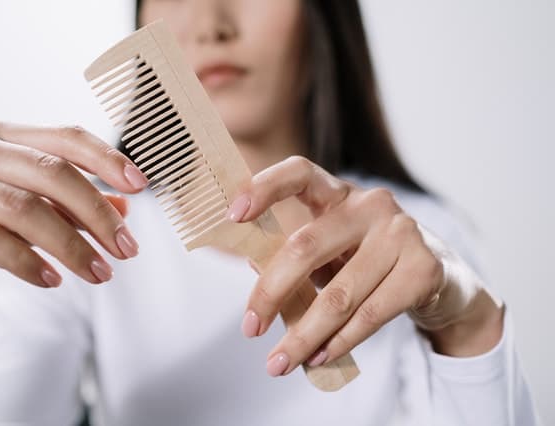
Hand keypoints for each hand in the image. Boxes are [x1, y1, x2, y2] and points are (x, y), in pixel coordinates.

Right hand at [0, 123, 147, 325]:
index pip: (66, 136)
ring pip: (22, 208)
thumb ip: (75, 205)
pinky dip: (27, 262)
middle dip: (97, 213)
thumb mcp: (35, 207)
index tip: (141, 186)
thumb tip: (124, 207)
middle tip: (126, 248)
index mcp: (4, 135)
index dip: (107, 159)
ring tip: (99, 272)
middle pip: (50, 172)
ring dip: (70, 245)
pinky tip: (53, 279)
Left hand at [227, 156, 503, 376]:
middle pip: (307, 247)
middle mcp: (370, 204)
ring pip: (338, 295)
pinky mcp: (424, 268)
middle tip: (249, 329)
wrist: (441, 277)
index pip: (299, 173)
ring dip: (303, 335)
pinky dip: (339, 342)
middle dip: (271, 293)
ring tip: (279, 362)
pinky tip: (319, 357)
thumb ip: (294, 256)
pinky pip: (370, 315)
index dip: (264, 188)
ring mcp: (401, 232)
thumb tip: (253, 272)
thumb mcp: (330, 251)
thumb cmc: (367, 261)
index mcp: (338, 192)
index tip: (233, 214)